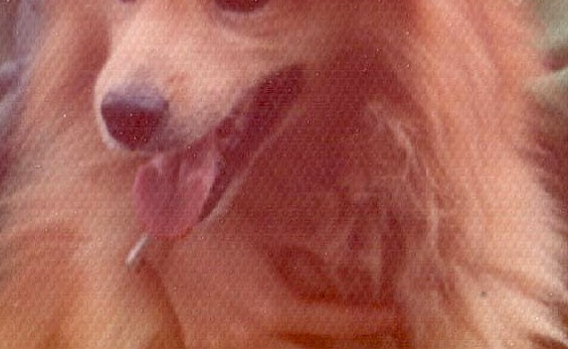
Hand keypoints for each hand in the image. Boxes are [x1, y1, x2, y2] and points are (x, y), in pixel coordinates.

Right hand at [146, 222, 400, 348]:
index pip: (335, 321)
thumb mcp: (272, 246)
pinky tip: (283, 342)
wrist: (171, 240)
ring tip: (327, 343)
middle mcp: (251, 338)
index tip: (395, 317)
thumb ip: (303, 268)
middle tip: (379, 346)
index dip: (370, 320)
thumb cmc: (225, 231)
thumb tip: (336, 282)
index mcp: (272, 307)